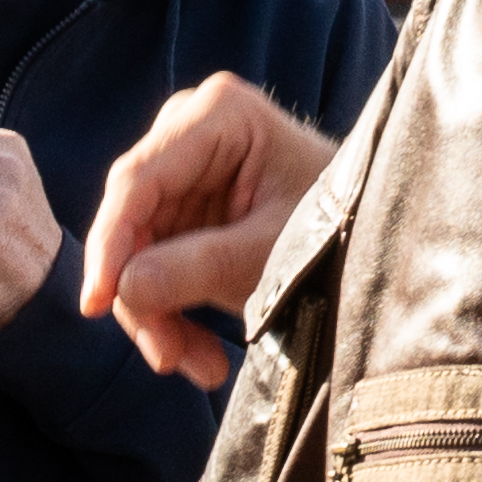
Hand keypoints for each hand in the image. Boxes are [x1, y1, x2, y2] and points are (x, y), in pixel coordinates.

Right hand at [77, 72, 345, 383]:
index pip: (138, 182)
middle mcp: (190, 129)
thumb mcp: (272, 253)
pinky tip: (201, 352)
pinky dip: (172, 310)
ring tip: (202, 366)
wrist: (384, 239)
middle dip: (144, 295)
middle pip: (132, 220)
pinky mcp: (186, 206)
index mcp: (217, 114)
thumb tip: (124, 291)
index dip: (110, 247)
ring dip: (160, 315)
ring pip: (136, 251)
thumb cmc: (344, 228)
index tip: (97, 304)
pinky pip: (153, 262)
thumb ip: (197, 267)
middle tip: (169, 358)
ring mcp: (185, 168)